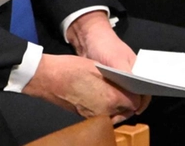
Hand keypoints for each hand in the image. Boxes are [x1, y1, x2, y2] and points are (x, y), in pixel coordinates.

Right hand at [22, 54, 143, 123]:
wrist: (47, 78)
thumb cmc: (71, 69)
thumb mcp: (98, 68)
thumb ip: (116, 79)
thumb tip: (128, 86)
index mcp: (111, 99)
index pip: (135, 102)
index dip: (137, 94)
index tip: (135, 87)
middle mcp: (105, 112)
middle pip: (126, 111)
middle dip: (128, 101)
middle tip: (126, 88)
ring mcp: (94, 116)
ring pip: (114, 114)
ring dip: (117, 105)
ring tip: (114, 92)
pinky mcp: (84, 116)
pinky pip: (102, 114)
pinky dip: (106, 107)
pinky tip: (101, 95)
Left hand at [65, 11, 152, 115]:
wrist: (87, 39)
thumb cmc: (106, 46)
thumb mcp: (116, 60)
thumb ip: (126, 74)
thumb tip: (135, 95)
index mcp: (139, 69)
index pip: (147, 88)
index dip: (143, 100)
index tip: (136, 110)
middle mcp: (132, 76)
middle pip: (135, 95)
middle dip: (131, 105)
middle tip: (123, 114)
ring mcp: (120, 80)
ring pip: (123, 97)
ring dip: (120, 105)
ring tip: (114, 113)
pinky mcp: (109, 83)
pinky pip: (112, 95)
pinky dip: (111, 101)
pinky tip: (106, 107)